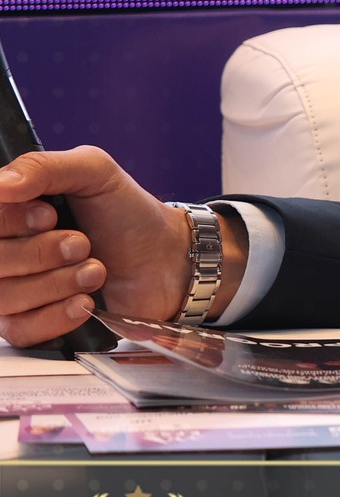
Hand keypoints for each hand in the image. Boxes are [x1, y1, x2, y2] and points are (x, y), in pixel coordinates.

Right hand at [0, 147, 190, 347]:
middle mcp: (8, 251)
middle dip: (42, 253)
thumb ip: (44, 167)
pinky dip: (57, 316)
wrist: (166, 259)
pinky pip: (20, 330)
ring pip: (4, 297)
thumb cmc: (127, 214)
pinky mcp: (33, 324)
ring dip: (58, 283)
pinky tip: (85, 301)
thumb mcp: (95, 172)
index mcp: (12, 211)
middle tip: (83, 243)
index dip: (11, 222)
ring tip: (96, 270)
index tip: (49, 215)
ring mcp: (16, 290)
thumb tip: (1, 184)